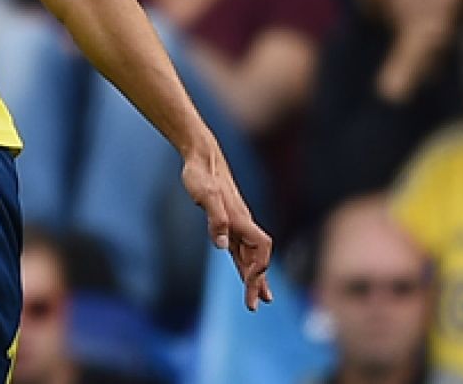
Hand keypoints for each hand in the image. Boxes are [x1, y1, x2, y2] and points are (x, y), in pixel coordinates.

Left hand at [180, 144, 273, 309]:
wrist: (201, 156)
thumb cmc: (201, 174)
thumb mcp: (205, 196)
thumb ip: (215, 219)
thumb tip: (222, 245)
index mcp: (241, 219)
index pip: (261, 248)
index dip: (259, 266)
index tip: (250, 283)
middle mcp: (243, 223)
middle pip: (258, 258)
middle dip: (257, 282)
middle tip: (254, 305)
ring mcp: (236, 223)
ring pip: (250, 256)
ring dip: (254, 277)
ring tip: (259, 298)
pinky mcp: (227, 222)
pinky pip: (240, 249)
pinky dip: (244, 264)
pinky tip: (244, 274)